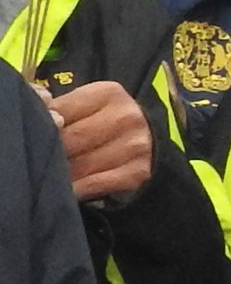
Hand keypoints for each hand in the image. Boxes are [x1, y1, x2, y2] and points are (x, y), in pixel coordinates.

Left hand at [40, 79, 149, 205]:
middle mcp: (127, 117)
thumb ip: (56, 109)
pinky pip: (96, 184)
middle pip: (72, 139)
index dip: (40, 126)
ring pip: (82, 165)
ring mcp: (135, 145)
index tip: (30, 136)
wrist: (146, 137)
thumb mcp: (83, 105)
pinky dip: (77, 188)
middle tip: (35, 158)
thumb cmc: (101, 120)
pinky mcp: (138, 171)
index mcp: (108, 94)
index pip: (61, 111)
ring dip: (61, 173)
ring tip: (49, 174)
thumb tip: (39, 122)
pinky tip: (66, 189)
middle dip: (50, 151)